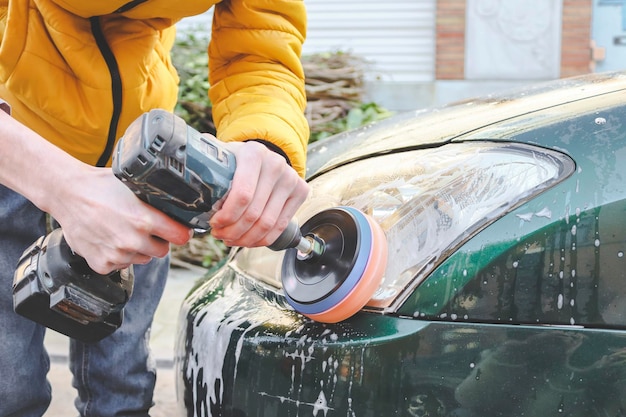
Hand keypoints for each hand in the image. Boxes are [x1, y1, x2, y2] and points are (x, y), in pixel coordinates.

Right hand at [51, 166, 191, 274]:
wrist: (67, 194)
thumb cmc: (100, 186)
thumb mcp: (134, 186)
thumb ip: (156, 201)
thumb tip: (179, 205)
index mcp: (144, 220)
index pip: (180, 236)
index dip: (180, 232)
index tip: (179, 230)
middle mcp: (132, 240)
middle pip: (163, 251)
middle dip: (158, 241)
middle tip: (145, 228)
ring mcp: (117, 255)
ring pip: (142, 258)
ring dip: (138, 248)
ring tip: (122, 230)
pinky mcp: (103, 264)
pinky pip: (121, 265)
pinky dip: (118, 255)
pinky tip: (109, 238)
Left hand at [208, 140, 308, 247]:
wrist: (263, 156)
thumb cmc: (237, 160)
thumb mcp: (221, 156)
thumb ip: (203, 163)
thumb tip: (180, 166)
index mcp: (253, 153)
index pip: (242, 195)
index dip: (226, 216)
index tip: (213, 223)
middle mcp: (276, 164)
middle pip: (254, 213)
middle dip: (233, 231)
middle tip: (219, 235)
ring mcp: (291, 178)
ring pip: (267, 223)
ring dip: (246, 238)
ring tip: (231, 239)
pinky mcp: (300, 191)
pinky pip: (280, 226)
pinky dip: (262, 239)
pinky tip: (248, 240)